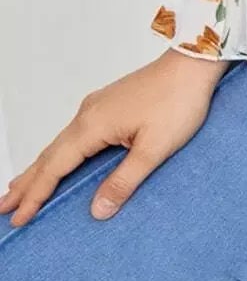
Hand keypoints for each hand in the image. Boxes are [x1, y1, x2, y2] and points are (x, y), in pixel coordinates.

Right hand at [0, 49, 230, 228]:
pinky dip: (57, 153)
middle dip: (25, 184)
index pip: (55, 168)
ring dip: (38, 169)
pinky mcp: (107, 104)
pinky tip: (58, 159)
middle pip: (48, 155)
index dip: (36, 195)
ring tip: (18, 188)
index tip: (18, 218)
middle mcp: (86, 114)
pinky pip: (72, 135)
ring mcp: (95, 107)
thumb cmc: (179, 101)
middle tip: (2, 208)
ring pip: (58, 144)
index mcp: (92, 126)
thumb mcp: (155, 148)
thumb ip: (124, 180)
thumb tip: (97, 210)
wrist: (194, 62)